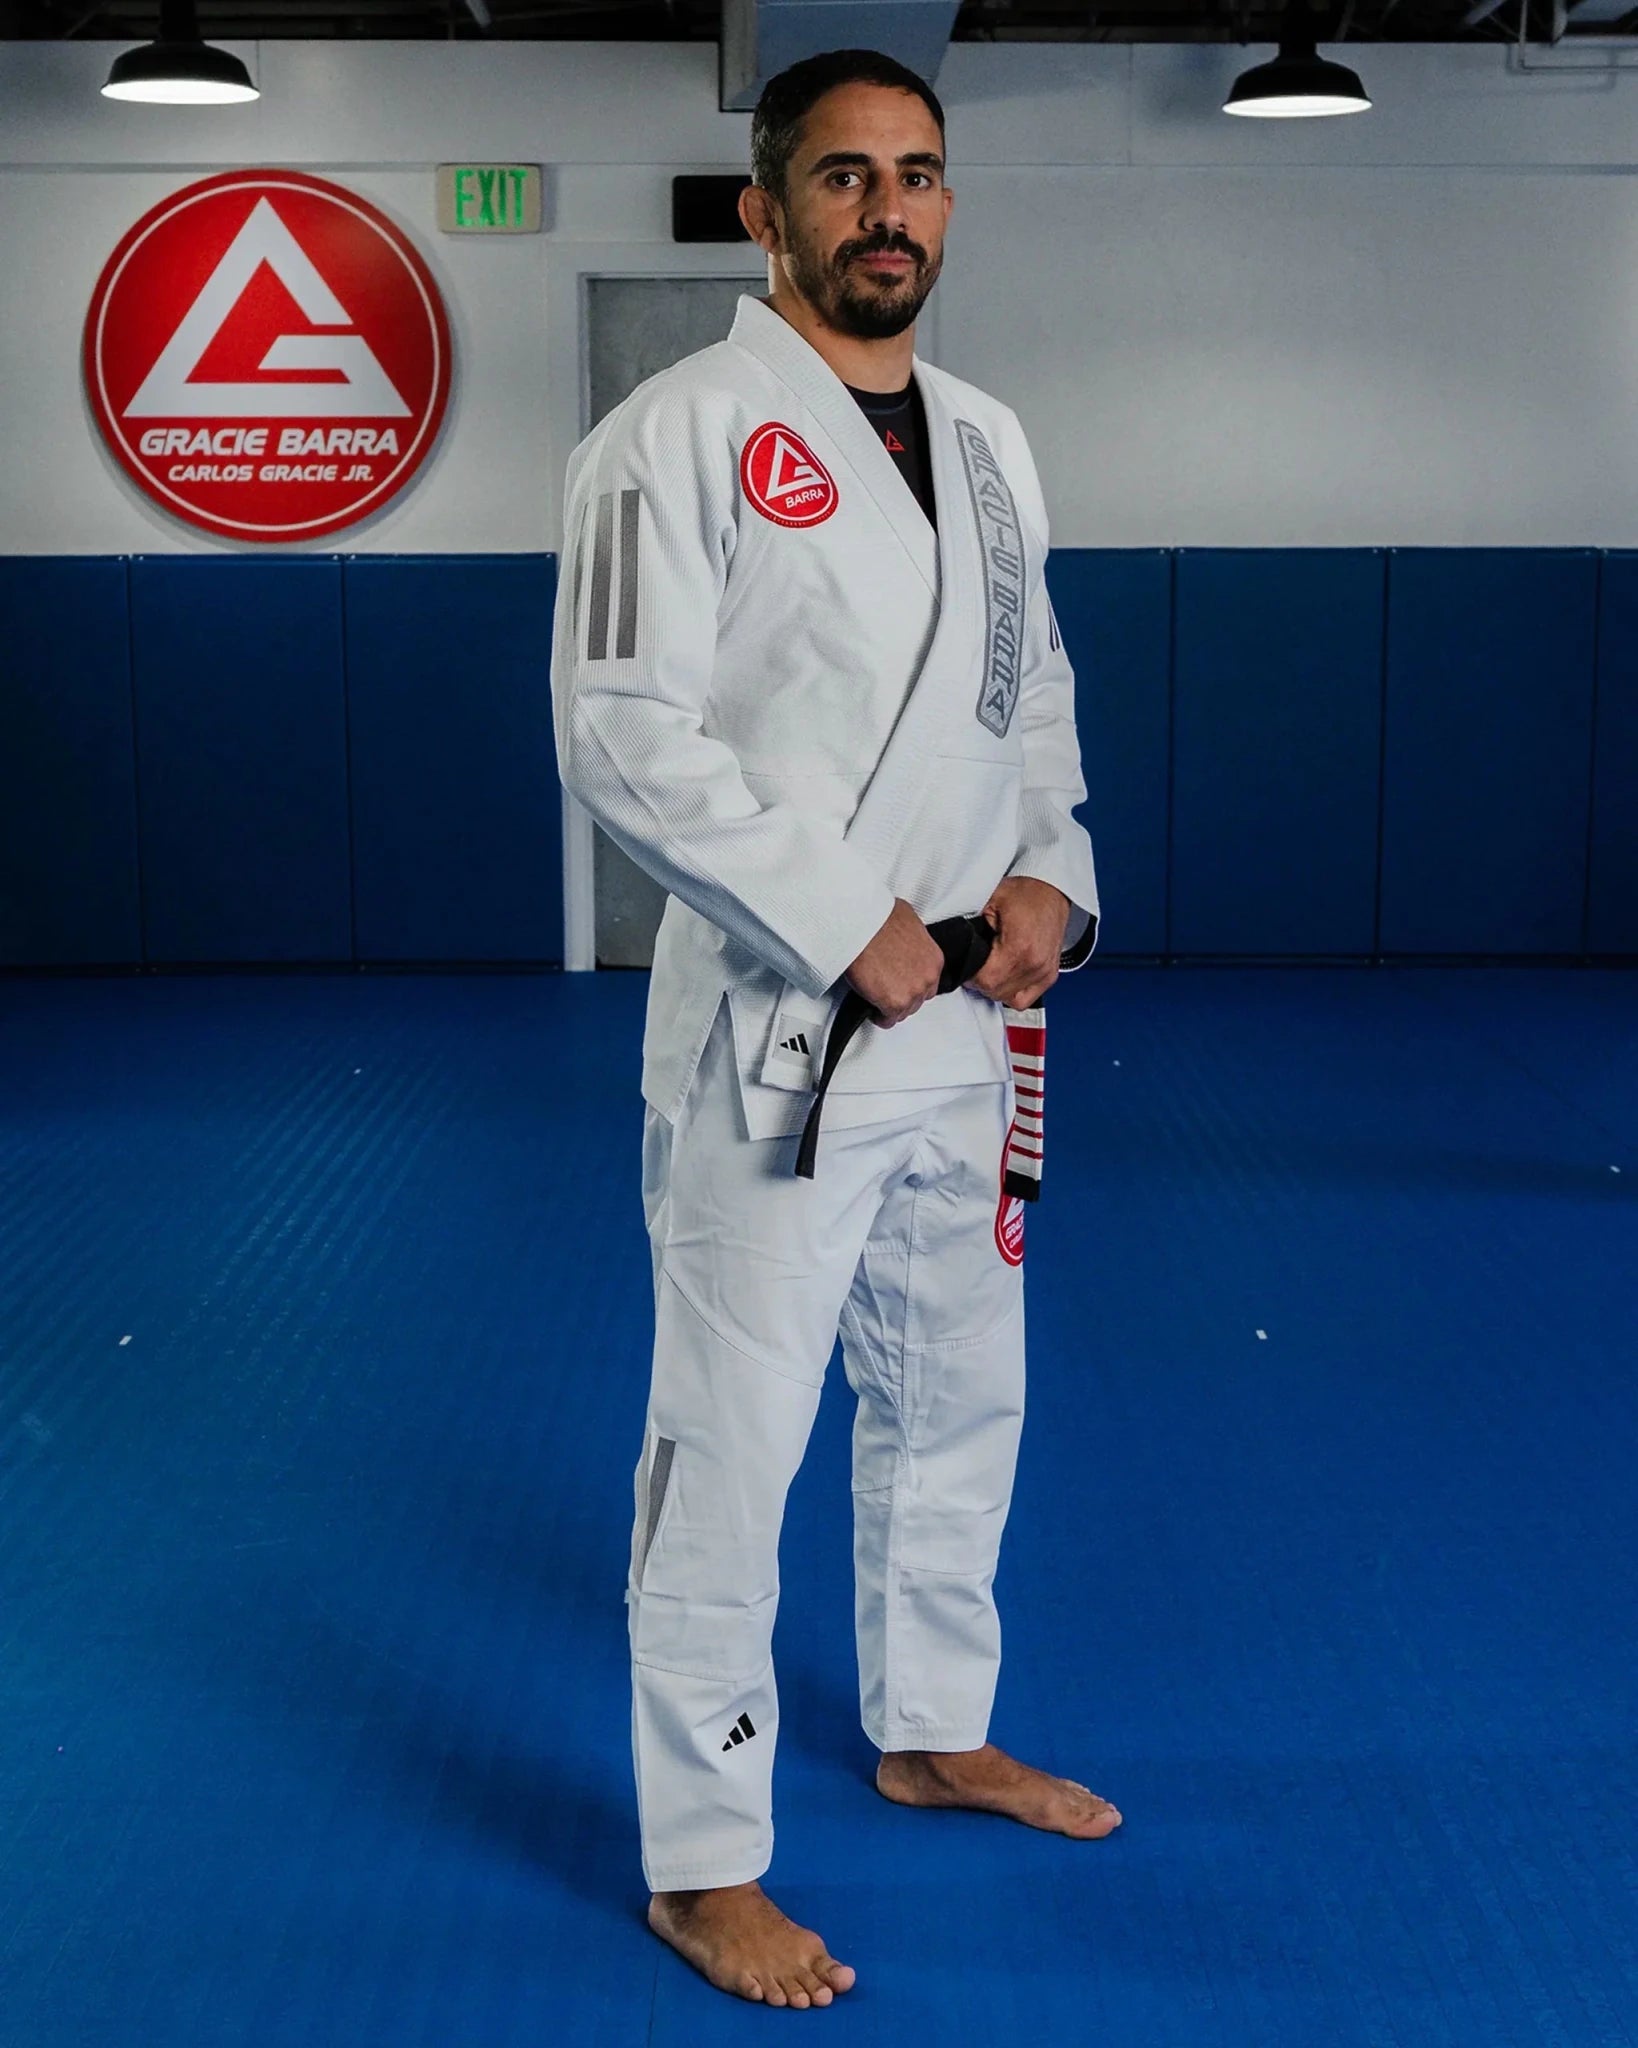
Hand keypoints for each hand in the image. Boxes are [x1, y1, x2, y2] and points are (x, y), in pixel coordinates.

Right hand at [846, 899, 944, 1026]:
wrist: (861, 926)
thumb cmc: (879, 918)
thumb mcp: (908, 920)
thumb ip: (913, 938)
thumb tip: (904, 937)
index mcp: (934, 960)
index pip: (928, 983)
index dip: (911, 983)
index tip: (901, 982)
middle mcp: (928, 978)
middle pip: (917, 999)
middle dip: (902, 994)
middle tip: (886, 986)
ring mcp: (913, 992)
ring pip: (903, 1011)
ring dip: (890, 1005)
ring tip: (877, 994)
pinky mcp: (894, 1003)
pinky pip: (887, 1020)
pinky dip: (878, 1016)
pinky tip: (871, 1006)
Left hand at [970, 878, 1069, 1009]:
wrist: (1051, 890)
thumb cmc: (1024, 894)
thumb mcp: (989, 902)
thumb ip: (970, 928)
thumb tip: (953, 946)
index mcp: (1019, 947)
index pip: (985, 981)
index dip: (970, 974)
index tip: (968, 961)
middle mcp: (1035, 963)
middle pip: (996, 992)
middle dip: (981, 981)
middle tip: (977, 962)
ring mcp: (1044, 972)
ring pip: (1009, 998)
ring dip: (995, 987)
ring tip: (991, 967)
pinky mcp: (1050, 976)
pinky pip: (1025, 999)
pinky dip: (1012, 992)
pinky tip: (1005, 977)